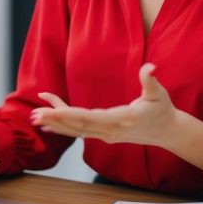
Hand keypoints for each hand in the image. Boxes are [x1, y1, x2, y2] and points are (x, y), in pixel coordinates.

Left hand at [29, 63, 177, 146]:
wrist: (169, 132)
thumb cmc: (163, 110)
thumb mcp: (159, 93)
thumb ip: (150, 80)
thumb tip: (150, 67)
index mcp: (120, 119)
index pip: (88, 118)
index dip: (67, 114)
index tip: (49, 111)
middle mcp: (111, 131)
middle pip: (77, 126)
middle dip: (54, 120)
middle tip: (34, 115)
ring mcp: (107, 136)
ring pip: (77, 131)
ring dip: (55, 124)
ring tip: (35, 117)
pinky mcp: (105, 135)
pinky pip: (81, 132)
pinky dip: (64, 128)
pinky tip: (49, 126)